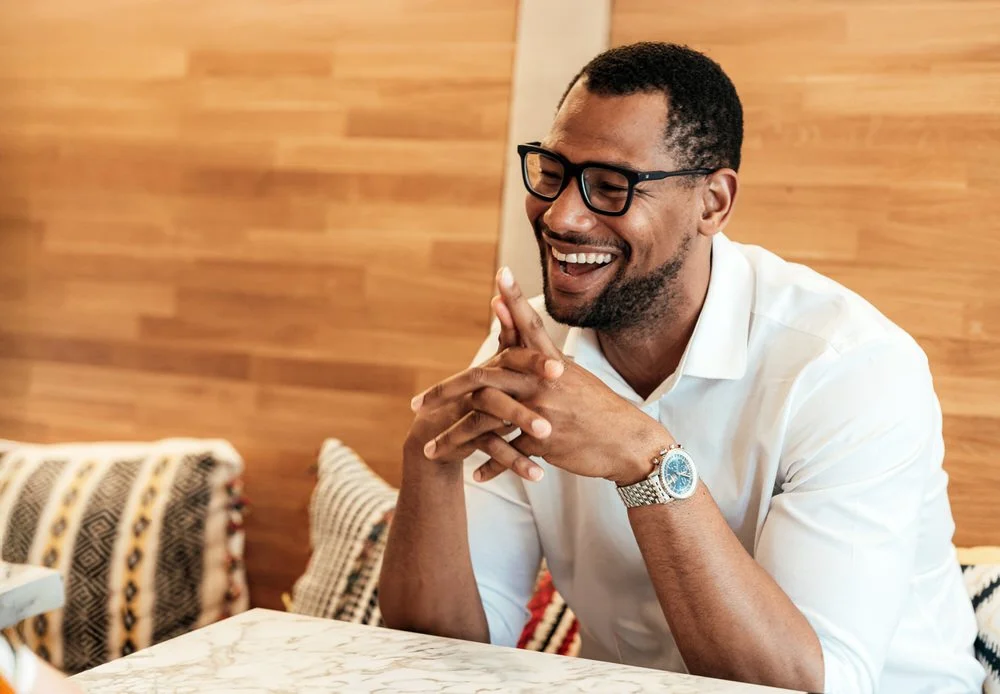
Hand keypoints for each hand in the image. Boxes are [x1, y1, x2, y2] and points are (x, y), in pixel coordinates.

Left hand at [422, 267, 672, 484]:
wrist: (630, 443)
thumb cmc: (598, 408)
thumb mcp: (572, 377)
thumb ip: (541, 358)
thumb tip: (519, 324)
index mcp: (552, 364)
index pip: (529, 325)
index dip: (515, 298)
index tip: (499, 275)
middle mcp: (544, 383)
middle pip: (483, 379)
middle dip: (445, 392)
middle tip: (416, 404)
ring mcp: (543, 412)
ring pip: (487, 423)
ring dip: (455, 438)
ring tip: (432, 451)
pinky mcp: (546, 443)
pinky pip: (508, 453)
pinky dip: (490, 465)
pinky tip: (473, 474)